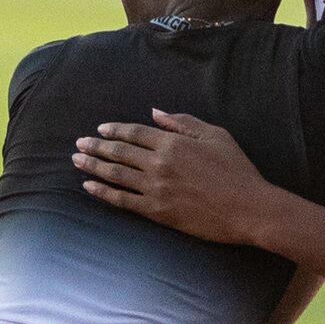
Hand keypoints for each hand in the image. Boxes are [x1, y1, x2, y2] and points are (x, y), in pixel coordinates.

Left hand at [73, 111, 276, 243]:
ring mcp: (156, 188)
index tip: (100, 130)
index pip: (135, 133)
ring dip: (93, 166)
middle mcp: (159, 163)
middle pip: (119, 152)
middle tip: (79, 144)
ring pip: (116, 174)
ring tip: (76, 160)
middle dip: (95, 146)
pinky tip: (89, 186)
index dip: (114, 130)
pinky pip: (122, 200)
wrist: (248, 208)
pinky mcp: (157, 211)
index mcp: (173, 143)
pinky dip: (103, 192)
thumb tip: (155, 112)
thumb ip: (182, 122)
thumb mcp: (215, 135)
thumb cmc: (237, 170)